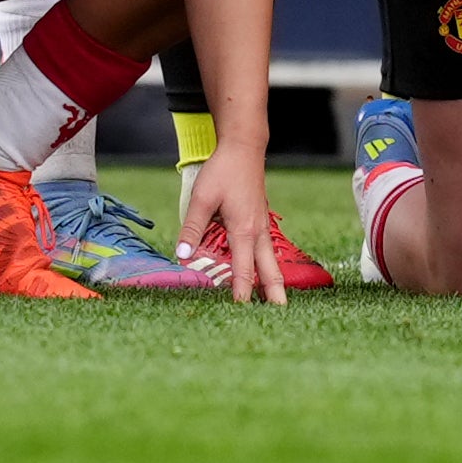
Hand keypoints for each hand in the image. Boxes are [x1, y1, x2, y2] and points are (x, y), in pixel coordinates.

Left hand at [178, 141, 284, 304]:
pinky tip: (265, 273)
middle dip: (274, 293)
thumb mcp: (202, 197)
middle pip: (268, 270)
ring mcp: (262, 226)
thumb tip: (182, 254)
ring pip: (271, 260)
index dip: (241, 292)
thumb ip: (193, 227)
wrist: (244, 147)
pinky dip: (269, 266)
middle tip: (279, 315)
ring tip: (277, 301)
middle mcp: (258, 232)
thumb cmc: (223, 170)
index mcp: (244, 230)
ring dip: (273, 281)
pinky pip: (267, 250)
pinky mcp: (260, 220)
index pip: (243, 270)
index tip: (240, 312)